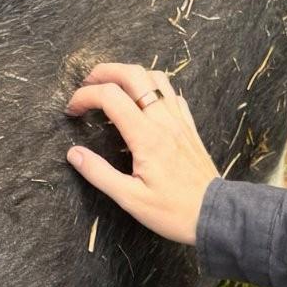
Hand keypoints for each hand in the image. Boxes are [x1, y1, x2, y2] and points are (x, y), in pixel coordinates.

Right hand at [65, 62, 218, 244]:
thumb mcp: (130, 199)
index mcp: (146, 137)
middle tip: (87, 85)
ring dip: (130, 76)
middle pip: (133, 74)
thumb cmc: (173, 211)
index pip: (110, 97)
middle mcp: (164, 120)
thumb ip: (99, 173)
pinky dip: (153, 89)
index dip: (85, 97)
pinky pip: (172, 94)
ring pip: (156, 78)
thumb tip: (74, 154)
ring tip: (113, 89)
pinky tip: (143, 104)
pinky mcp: (189, 126)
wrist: (214, 214)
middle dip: (105, 72)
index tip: (72, 111)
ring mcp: (179, 120)